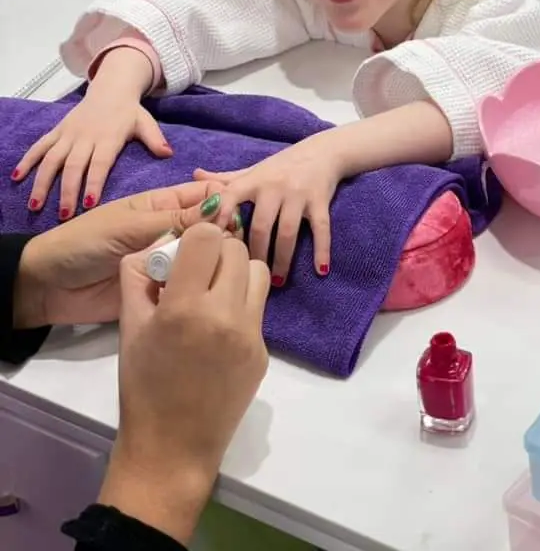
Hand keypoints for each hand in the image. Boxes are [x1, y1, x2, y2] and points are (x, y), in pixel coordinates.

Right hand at [11, 48, 167, 218]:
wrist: (111, 88)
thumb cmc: (130, 113)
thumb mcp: (145, 123)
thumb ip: (155, 139)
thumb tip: (168, 154)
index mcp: (108, 138)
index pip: (99, 164)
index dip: (93, 183)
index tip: (88, 205)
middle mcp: (85, 137)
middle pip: (73, 166)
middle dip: (67, 191)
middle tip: (63, 215)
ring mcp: (68, 134)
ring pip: (52, 159)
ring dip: (42, 182)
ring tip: (35, 205)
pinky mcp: (57, 131)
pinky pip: (39, 146)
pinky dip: (27, 160)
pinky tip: (16, 178)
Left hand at [13, 182, 224, 329]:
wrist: (50, 286)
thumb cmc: (86, 242)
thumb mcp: (131, 225)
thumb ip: (176, 219)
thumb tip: (222, 204)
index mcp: (164, 205)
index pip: (207, 194)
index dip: (225, 201)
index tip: (233, 219)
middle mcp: (173, 230)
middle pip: (213, 227)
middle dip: (227, 234)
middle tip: (228, 250)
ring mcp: (170, 261)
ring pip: (207, 257)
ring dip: (217, 262)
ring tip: (222, 271)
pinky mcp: (165, 289)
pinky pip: (192, 285)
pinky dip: (202, 287)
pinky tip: (212, 293)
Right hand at [99, 223, 269, 544]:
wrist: (173, 448)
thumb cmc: (142, 386)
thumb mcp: (129, 327)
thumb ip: (139, 276)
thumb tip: (161, 244)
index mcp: (185, 307)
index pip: (208, 236)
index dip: (195, 237)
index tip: (185, 254)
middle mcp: (224, 315)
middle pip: (236, 249)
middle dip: (216, 253)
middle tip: (197, 274)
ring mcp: (250, 334)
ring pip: (258, 272)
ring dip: (237, 273)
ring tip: (214, 295)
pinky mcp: (264, 352)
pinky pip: (258, 308)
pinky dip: (240, 306)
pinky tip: (219, 331)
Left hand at [195, 135, 342, 284]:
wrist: (323, 152)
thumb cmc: (282, 165)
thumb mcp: (253, 170)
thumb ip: (226, 179)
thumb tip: (195, 175)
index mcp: (254, 180)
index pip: (231, 196)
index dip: (219, 216)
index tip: (212, 244)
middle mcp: (274, 187)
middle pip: (260, 224)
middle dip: (254, 252)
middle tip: (249, 275)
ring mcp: (298, 194)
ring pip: (287, 231)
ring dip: (281, 259)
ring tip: (276, 281)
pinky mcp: (320, 201)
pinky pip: (321, 228)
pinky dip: (322, 250)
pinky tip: (320, 270)